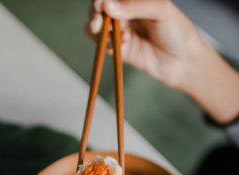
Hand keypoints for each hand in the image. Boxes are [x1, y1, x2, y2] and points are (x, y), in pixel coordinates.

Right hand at [88, 0, 238, 123]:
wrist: (184, 62)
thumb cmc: (178, 32)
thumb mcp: (161, 11)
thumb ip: (135, 7)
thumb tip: (107, 5)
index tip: (100, 2)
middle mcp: (127, 14)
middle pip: (100, 9)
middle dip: (96, 12)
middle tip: (99, 18)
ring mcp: (122, 32)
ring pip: (97, 28)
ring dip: (98, 29)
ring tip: (113, 32)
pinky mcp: (121, 51)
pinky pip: (105, 46)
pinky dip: (107, 44)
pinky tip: (123, 43)